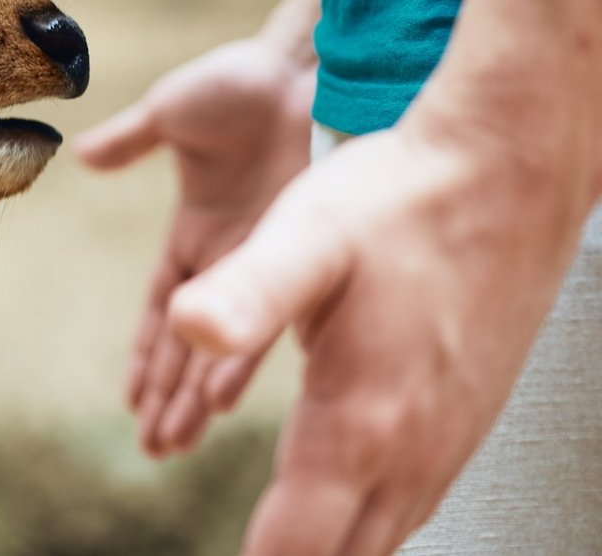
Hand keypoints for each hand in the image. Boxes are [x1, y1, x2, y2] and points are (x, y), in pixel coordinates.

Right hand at [76, 36, 314, 456]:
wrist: (305, 68)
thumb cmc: (239, 84)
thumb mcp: (170, 112)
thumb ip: (130, 140)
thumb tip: (78, 155)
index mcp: (195, 229)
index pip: (164, 306)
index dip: (146, 353)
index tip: (130, 399)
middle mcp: (232, 259)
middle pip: (192, 340)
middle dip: (168, 395)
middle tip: (152, 449)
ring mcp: (268, 262)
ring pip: (225, 344)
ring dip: (197, 395)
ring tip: (177, 444)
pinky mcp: (301, 257)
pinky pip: (268, 321)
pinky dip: (238, 362)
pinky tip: (221, 403)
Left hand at [168, 110, 587, 555]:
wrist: (505, 170)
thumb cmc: (401, 200)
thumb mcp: (308, 235)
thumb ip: (247, 290)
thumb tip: (182, 327)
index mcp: (360, 420)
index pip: (295, 546)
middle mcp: (410, 449)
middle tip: (242, 544)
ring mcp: (447, 439)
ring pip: (380, 536)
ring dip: (323, 543)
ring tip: (277, 536)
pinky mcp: (464, 417)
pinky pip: (412, 503)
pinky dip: (366, 519)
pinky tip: (345, 500)